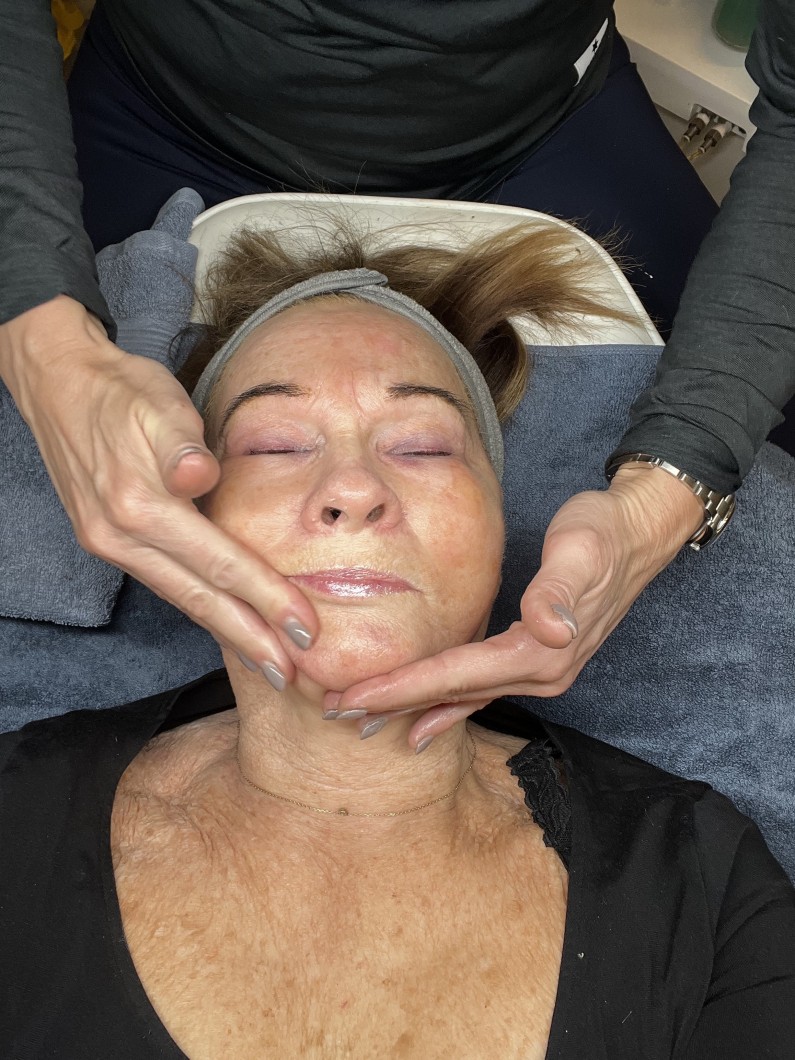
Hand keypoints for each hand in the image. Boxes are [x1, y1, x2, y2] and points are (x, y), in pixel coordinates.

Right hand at [0, 296, 317, 679]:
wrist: (59, 382)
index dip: (264, 597)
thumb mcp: (156, 401)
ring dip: (227, 633)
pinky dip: (201, 609)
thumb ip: (180, 443)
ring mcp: (110, 543)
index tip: (305, 626)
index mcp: (138, 502)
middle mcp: (119, 534)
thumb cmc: (121, 389)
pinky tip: (226, 622)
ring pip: (180, 599)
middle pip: (198, 599)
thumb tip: (199, 475)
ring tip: (267, 662)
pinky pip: (165, 584)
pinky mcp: (108, 541)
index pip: (217, 562)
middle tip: (292, 674)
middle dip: (249, 639)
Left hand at [325, 464, 703, 747]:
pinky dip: (447, 702)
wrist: (640, 533)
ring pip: (464, 697)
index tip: (354, 699)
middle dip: (394, 705)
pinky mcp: (534, 656)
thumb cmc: (604, 533)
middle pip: (453, 694)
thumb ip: (560, 592)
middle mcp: (541, 672)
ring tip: (366, 722)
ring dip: (415, 709)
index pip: (458, 675)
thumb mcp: (583, 552)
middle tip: (337, 715)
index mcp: (542, 651)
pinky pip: (480, 688)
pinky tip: (424, 716)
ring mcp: (540, 669)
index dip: (404, 688)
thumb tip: (550, 630)